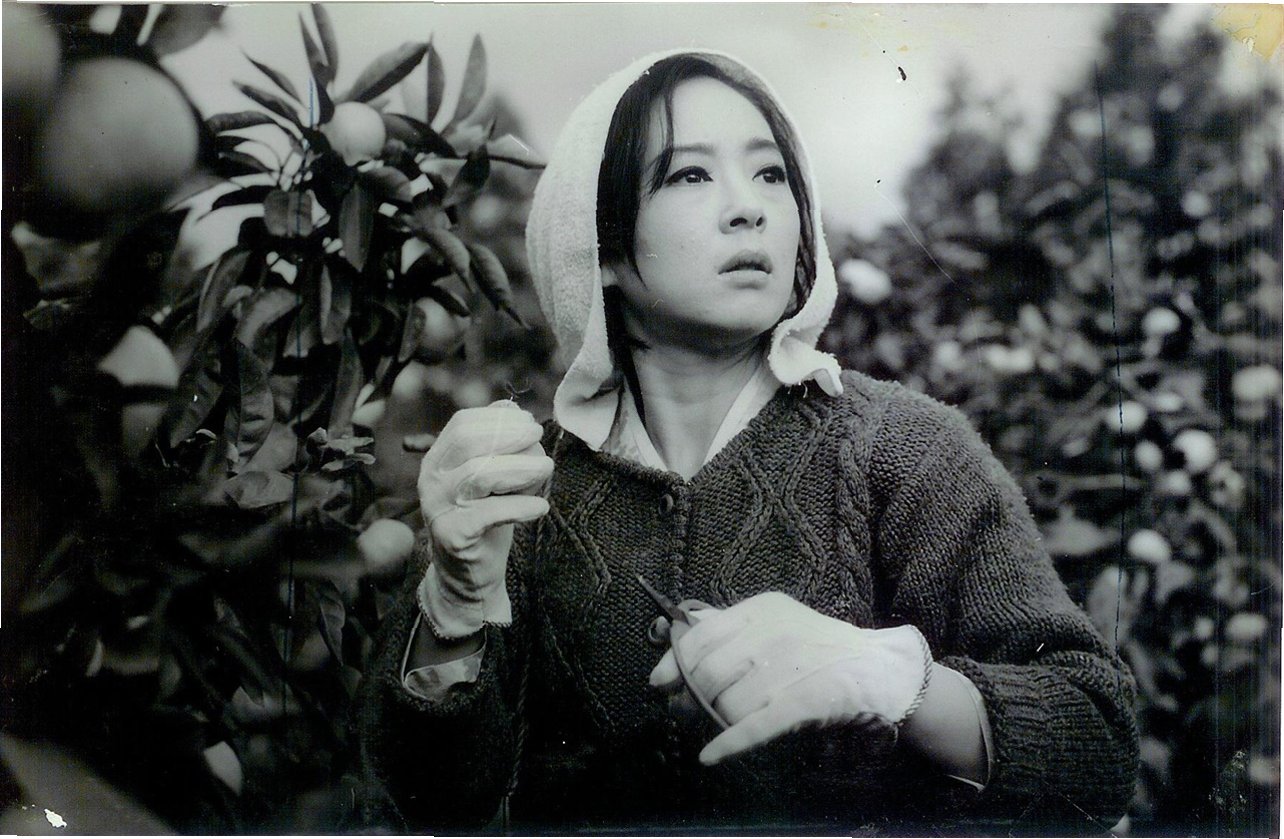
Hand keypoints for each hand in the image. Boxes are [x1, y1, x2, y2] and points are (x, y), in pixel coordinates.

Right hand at [416, 400, 553, 638]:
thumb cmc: (484, 519)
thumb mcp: (490, 477)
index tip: (529, 422)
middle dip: (509, 435)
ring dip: (520, 467)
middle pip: (468, 442)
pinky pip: (490, 513)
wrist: (468, 575)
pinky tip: (540, 507)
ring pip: (479, 474)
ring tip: (547, 468)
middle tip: (539, 438)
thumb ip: (498, 445)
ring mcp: (439, 507)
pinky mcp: (453, 535)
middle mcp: (431, 479)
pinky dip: (520, 506)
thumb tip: (513, 408)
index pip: (462, 424)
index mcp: (437, 459)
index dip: (498, 418)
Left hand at [648, 592, 931, 764]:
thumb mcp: (772, 620)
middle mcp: (771, 635)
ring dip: (721, 719)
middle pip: (707, 674)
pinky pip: (755, 726)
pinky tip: (709, 756)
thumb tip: (669, 639)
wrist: (880, 669)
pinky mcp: (802, 704)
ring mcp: (787, 669)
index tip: (660, 681)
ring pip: (727, 704)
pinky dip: (728, 743)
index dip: (674, 662)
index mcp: (760, 610)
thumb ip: (723, 627)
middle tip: (686, 709)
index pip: (698, 637)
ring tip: (726, 719)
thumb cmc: (817, 646)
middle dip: (692, 696)